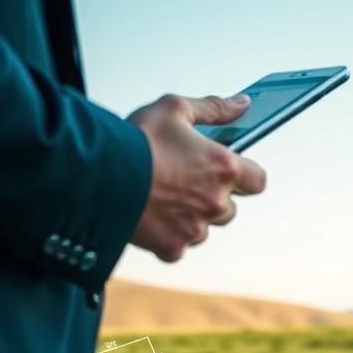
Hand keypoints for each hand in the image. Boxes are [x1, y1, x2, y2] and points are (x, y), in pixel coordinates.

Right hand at [127, 94, 266, 261]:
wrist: (94, 175)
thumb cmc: (134, 141)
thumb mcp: (174, 109)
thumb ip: (214, 108)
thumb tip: (241, 105)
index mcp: (223, 168)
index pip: (257, 180)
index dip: (244, 175)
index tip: (229, 171)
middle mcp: (215, 202)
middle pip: (229, 207)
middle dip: (212, 196)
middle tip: (183, 180)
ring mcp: (195, 228)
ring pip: (204, 228)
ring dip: (191, 217)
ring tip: (162, 196)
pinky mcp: (172, 247)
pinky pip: (178, 246)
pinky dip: (168, 235)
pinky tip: (151, 215)